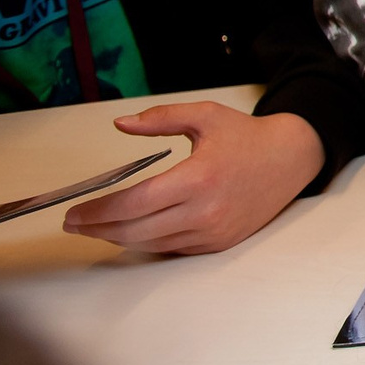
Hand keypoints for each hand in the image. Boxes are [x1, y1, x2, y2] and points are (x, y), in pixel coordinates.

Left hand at [59, 104, 323, 254]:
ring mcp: (212, 231)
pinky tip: (134, 230)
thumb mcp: (205, 116)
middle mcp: (205, 210)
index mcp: (199, 177)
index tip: (74, 212)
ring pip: (150, 244)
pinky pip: (171, 249)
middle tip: (76, 223)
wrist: (290, 159)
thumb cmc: (246, 136)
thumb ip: (161, 118)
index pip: (134, 203)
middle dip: (98, 229)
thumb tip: (121, 124)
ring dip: (119, 237)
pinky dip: (147, 242)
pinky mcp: (218, 243)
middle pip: (135, 231)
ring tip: (100, 227)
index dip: (98, 211)